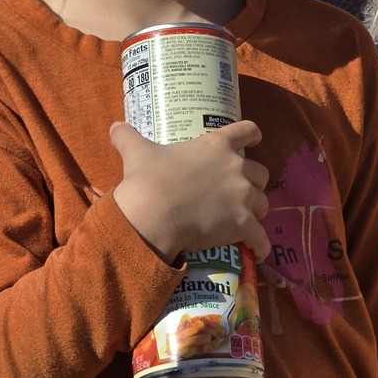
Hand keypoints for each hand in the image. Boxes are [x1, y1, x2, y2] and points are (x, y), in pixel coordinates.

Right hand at [110, 120, 270, 263]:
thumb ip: (128, 137)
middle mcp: (236, 167)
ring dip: (256, 212)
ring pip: (263, 203)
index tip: (254, 141)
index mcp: (216, 145)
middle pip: (261, 173)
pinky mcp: (243, 223)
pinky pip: (261, 237)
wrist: (153, 214)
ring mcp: (242, 196)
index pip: (247, 131)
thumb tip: (113, 126)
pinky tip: (258, 251)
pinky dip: (261, 245)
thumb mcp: (137, 152)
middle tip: (240, 193)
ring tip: (246, 221)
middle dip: (254, 183)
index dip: (252, 136)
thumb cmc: (147, 180)